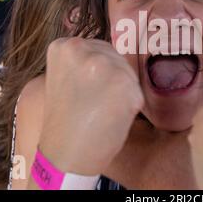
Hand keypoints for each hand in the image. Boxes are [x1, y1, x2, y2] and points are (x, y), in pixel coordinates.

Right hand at [38, 38, 143, 175]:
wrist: (64, 155)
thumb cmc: (66, 119)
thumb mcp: (65, 77)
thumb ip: (84, 61)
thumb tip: (112, 55)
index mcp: (65, 46)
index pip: (99, 49)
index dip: (100, 72)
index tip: (91, 90)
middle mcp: (84, 49)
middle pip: (116, 58)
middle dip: (114, 79)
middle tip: (96, 103)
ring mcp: (104, 65)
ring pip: (128, 74)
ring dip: (123, 92)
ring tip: (102, 110)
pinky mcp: (124, 84)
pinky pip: (137, 92)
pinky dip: (131, 106)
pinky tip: (112, 117)